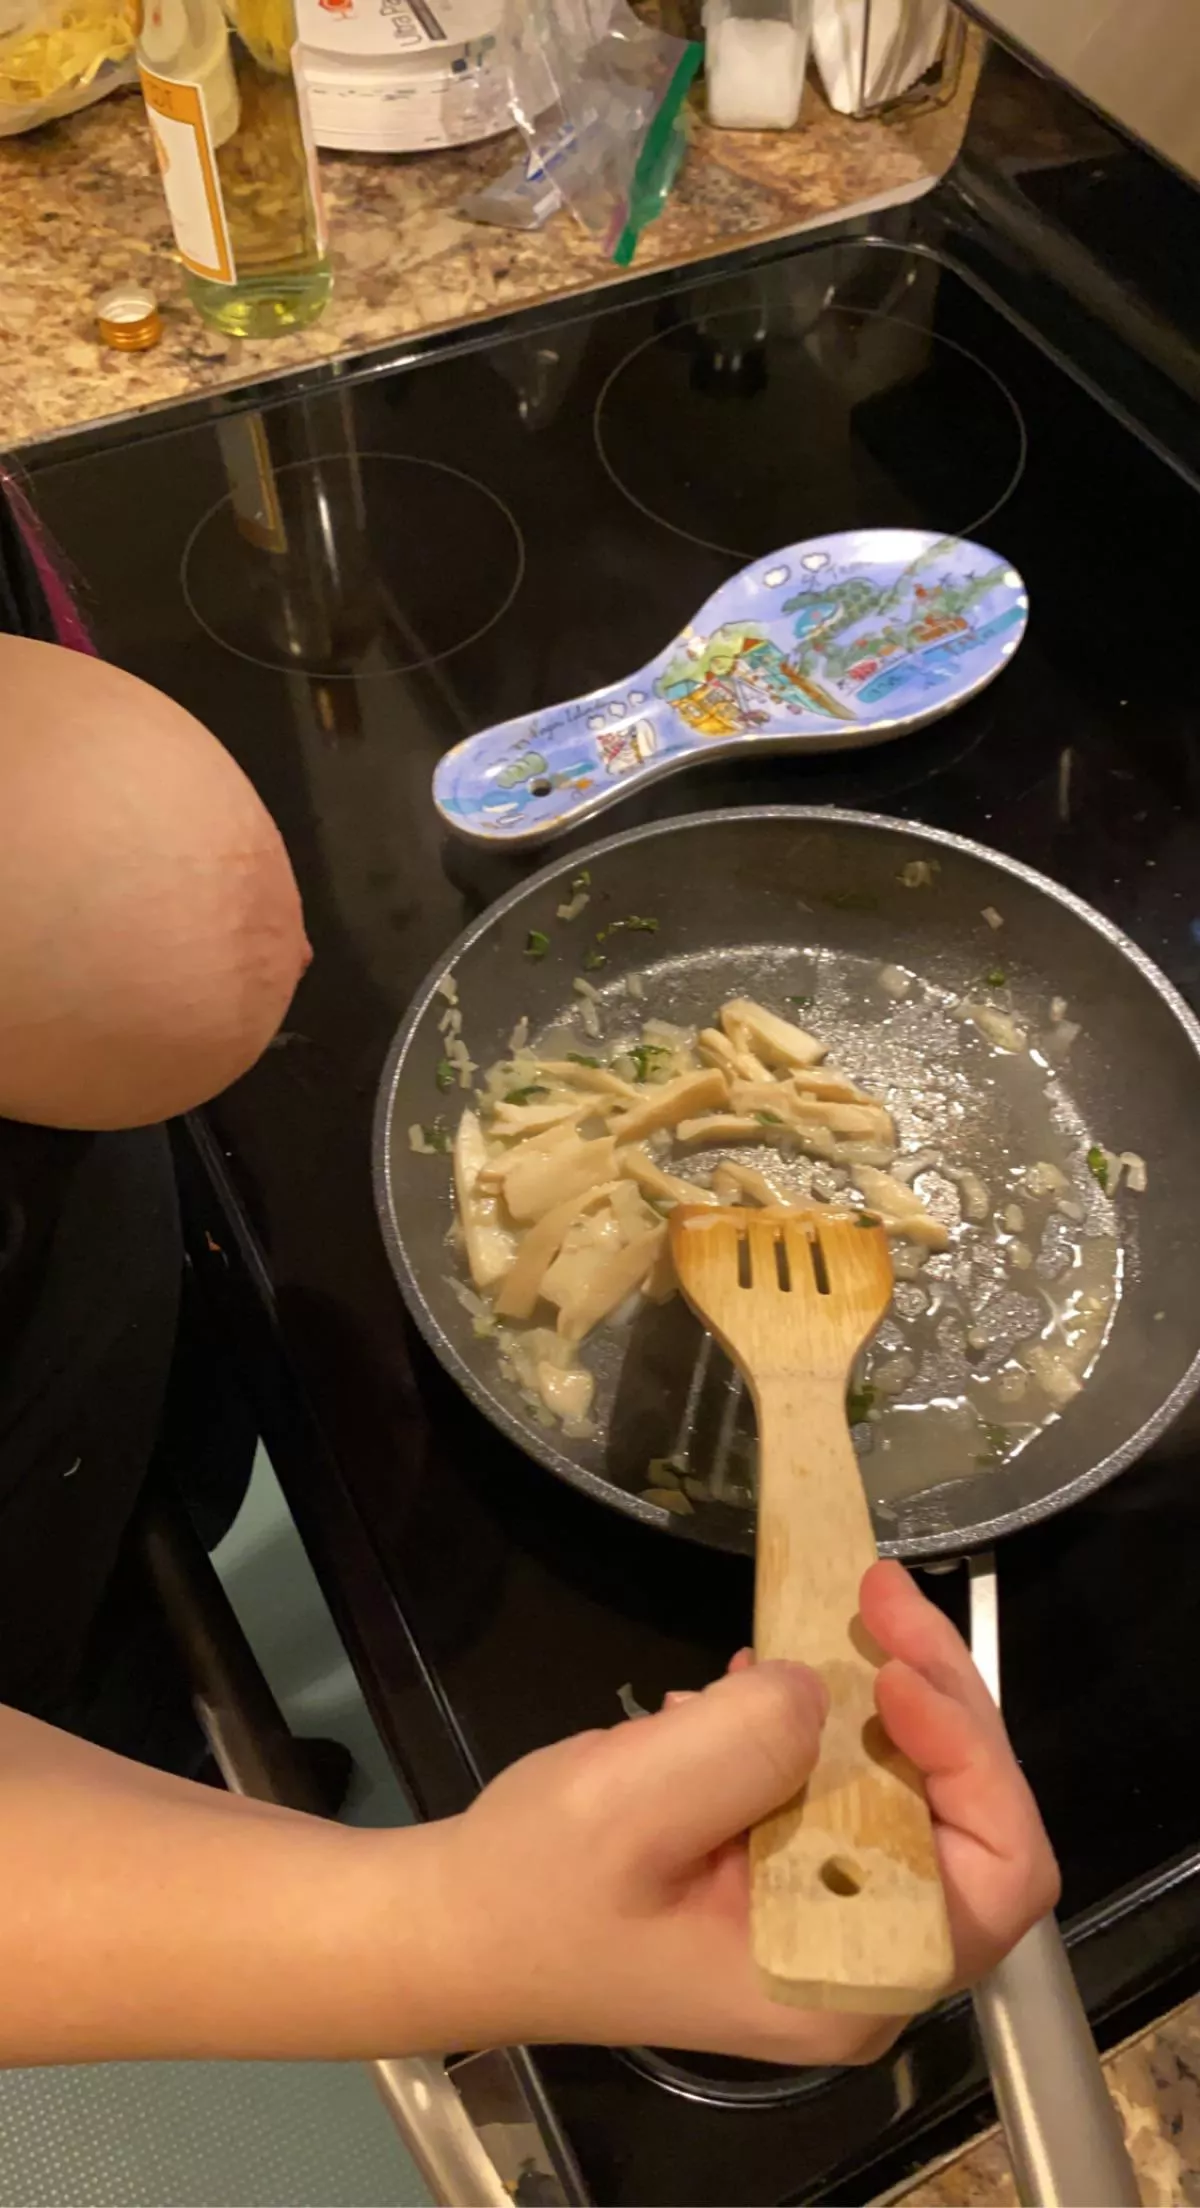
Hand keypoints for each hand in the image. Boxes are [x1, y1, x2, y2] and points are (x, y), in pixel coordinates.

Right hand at [437, 1561, 1058, 2063]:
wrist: (455, 1924)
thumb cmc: (535, 1887)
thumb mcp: (631, 1807)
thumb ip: (749, 1742)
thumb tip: (823, 1686)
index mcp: (847, 1981)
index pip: (998, 1875)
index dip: (973, 1760)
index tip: (894, 1672)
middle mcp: (862, 1960)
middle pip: (968, 1816)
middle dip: (931, 1692)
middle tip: (872, 1588)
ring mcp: (828, 1916)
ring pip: (914, 1788)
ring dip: (882, 1691)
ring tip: (822, 1614)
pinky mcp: (789, 1875)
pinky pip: (848, 1786)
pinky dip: (826, 1715)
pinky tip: (760, 1676)